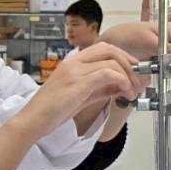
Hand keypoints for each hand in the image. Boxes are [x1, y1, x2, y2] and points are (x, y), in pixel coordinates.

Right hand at [23, 42, 139, 135]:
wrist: (32, 121)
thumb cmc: (51, 111)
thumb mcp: (80, 97)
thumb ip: (99, 89)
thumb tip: (119, 86)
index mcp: (72, 63)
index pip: (102, 48)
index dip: (121, 56)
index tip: (132, 70)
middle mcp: (73, 62)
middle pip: (108, 49)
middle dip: (128, 61)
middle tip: (138, 77)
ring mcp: (75, 71)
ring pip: (110, 61)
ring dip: (127, 75)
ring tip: (132, 91)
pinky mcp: (78, 83)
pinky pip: (107, 74)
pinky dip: (121, 81)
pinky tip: (124, 92)